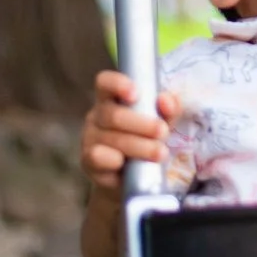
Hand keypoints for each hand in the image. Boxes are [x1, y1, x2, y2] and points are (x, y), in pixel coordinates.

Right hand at [80, 70, 177, 195]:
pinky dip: (116, 160)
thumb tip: (166, 100)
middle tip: (163, 132)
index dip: (118, 84)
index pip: (105, 82)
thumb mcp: (162, 120)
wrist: (132, 174)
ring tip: (160, 153)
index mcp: (112, 98)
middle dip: (142, 124)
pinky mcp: (88, 161)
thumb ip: (169, 108)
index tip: (136, 94)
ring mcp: (89, 138)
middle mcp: (96, 116)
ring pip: (111, 138)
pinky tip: (130, 164)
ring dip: (139, 146)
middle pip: (113, 115)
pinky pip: (98, 157)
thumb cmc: (147, 138)